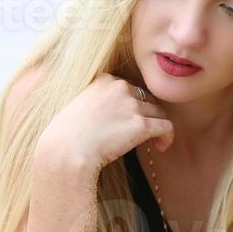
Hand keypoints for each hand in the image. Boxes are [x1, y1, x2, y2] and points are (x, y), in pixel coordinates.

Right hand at [36, 72, 173, 175]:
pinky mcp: (141, 124)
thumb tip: (111, 116)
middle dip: (146, 114)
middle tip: (140, 133)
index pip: (129, 88)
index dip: (132, 105)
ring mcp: (131, 105)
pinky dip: (167, 137)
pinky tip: (160, 147)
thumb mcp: (77, 107)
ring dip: (156, 126)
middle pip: (146, 98)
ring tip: (152, 142)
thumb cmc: (65, 136)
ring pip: (158, 112)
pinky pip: (166, 127)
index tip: (127, 121)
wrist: (65, 151)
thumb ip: (96, 102)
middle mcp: (120, 87)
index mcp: (104, 80)